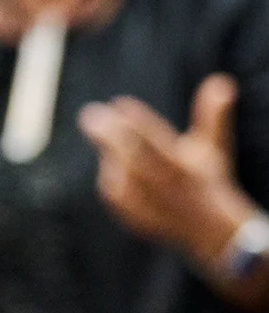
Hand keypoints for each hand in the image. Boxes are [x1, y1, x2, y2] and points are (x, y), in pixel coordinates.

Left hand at [78, 74, 256, 264]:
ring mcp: (148, 204)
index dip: (138, 122)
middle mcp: (166, 187)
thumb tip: (220, 81)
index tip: (120, 102)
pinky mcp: (133, 217)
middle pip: (132, 156)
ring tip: (98, 127)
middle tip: (90, 114)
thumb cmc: (206, 179)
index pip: (157, 140)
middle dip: (110, 135)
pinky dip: (110, 173)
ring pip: (118, 173)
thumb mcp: (215, 147)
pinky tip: (112, 160)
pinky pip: (111, 190)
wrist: (207, 230)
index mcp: (185, 166)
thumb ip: (213, 115)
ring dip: (108, 152)